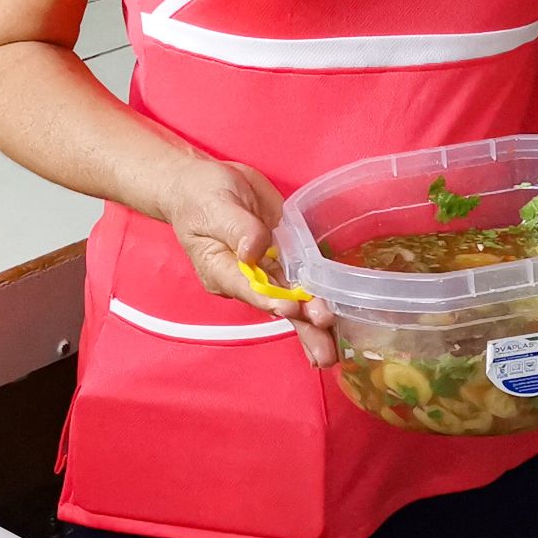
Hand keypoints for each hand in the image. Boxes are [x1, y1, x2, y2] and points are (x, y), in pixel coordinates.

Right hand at [161, 155, 339, 367]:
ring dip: (314, 322)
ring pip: (293, 299)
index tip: (291, 311)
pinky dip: (319, 299)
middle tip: (325, 353)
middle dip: (301, 327)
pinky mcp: (283, 256)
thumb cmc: (200, 196)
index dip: (271, 300)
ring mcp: (267, 268)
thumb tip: (254, 250)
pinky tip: (336, 322)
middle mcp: (246, 277)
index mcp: (222, 270)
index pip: (249, 289)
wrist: (204, 184)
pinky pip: (302, 280)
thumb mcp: (215, 208)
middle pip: (276, 305)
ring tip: (332, 350)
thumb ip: (237, 228)